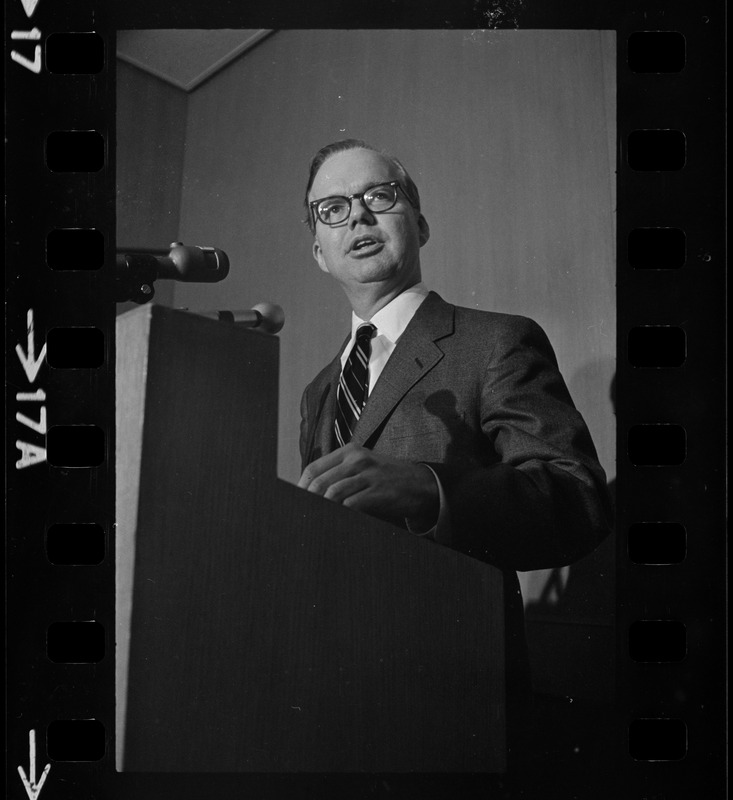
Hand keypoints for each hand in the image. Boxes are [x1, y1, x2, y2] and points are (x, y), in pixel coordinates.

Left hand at [298, 443, 438, 528]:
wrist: (422, 484)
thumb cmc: (387, 479)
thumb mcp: (363, 467)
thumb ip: (340, 474)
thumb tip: (311, 493)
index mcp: (349, 452)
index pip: (314, 468)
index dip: (300, 487)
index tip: (294, 502)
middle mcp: (357, 459)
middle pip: (320, 481)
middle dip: (307, 500)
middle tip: (301, 516)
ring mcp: (369, 474)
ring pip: (333, 493)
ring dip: (322, 509)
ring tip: (315, 521)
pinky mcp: (379, 491)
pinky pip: (352, 505)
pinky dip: (340, 515)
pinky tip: (336, 522)